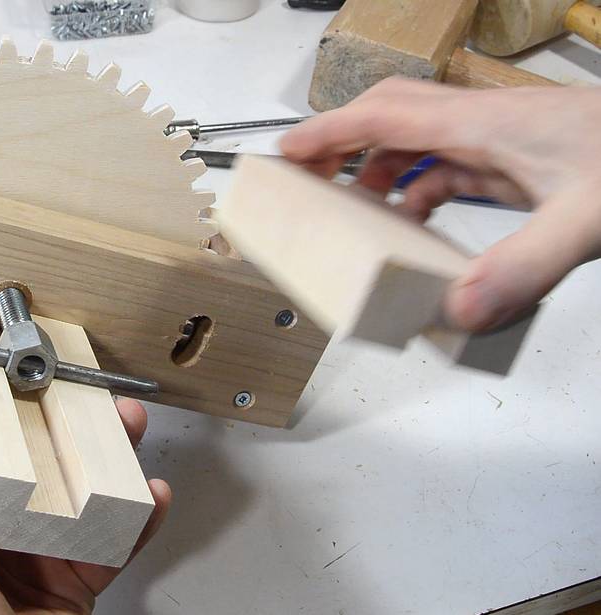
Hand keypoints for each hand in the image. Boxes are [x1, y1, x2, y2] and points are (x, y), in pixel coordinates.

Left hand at [0, 389, 170, 614]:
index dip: (1, 406)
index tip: (22, 374)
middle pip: (40, 460)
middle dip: (70, 423)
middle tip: (89, 396)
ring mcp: (40, 553)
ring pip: (84, 489)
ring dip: (112, 454)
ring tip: (126, 427)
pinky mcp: (79, 579)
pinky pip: (117, 538)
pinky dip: (140, 515)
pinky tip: (148, 493)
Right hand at [280, 79, 600, 331]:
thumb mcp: (585, 221)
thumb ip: (520, 267)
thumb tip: (457, 311)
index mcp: (486, 124)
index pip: (385, 116)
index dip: (327, 132)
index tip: (285, 152)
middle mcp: (486, 123)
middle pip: (391, 118)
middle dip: (342, 144)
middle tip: (308, 178)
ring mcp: (503, 139)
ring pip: (419, 142)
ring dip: (379, 171)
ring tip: (353, 210)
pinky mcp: (519, 160)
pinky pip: (450, 168)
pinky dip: (420, 190)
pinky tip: (417, 223)